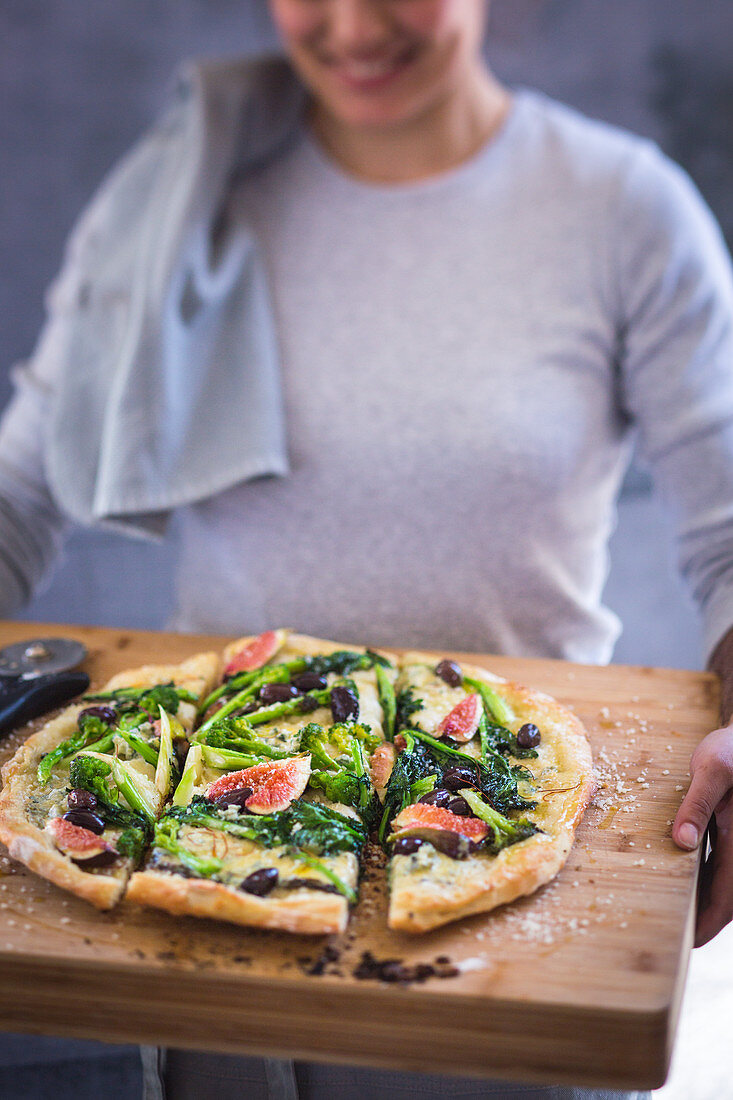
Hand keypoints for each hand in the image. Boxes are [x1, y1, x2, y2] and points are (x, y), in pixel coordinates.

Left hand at [673, 723, 732, 945]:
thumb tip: (682, 841)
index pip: (728, 896)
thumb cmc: (732, 749)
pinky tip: (687, 877)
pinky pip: (724, 864)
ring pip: (727, 882)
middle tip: (677, 934)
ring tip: (679, 913)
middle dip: (706, 917)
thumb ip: (697, 805)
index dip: (710, 922)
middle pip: (729, 896)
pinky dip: (709, 877)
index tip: (690, 942)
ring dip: (708, 898)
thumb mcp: (712, 769)